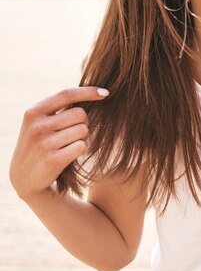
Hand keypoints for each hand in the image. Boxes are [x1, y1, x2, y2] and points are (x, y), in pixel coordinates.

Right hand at [9, 87, 109, 201]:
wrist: (24, 178)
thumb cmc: (39, 144)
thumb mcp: (39, 123)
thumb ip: (58, 108)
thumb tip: (89, 91)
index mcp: (33, 112)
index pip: (66, 94)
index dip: (88, 92)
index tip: (106, 93)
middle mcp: (37, 126)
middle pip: (80, 114)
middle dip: (83, 123)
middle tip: (72, 133)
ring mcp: (44, 143)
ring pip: (83, 130)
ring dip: (81, 137)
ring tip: (66, 145)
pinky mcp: (53, 159)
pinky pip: (82, 146)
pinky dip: (80, 149)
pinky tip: (67, 155)